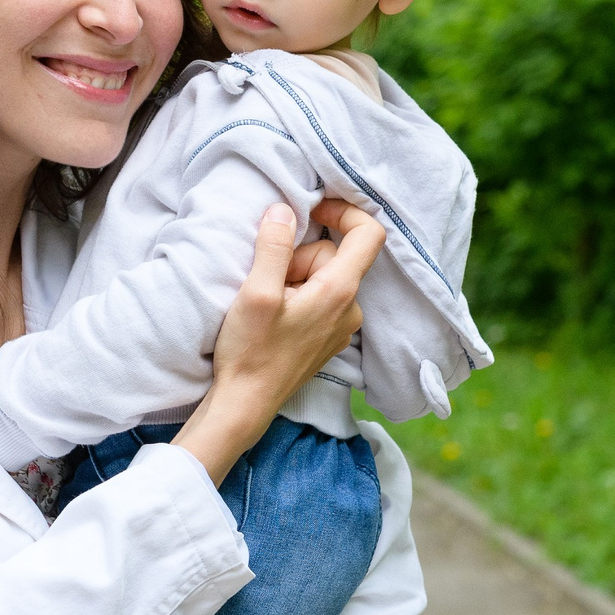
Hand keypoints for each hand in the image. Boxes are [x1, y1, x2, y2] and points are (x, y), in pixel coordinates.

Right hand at [175, 199, 383, 483]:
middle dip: (300, 255)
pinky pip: (320, 299)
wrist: (246, 404)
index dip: (344, 211)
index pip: (369, 234)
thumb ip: (275, 246)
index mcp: (339, 292)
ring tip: (268, 302)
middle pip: (334, 255)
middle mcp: (350, 309)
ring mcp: (341, 326)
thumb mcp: (257, 292)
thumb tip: (285, 210)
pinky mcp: (327, 337)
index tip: (313, 209)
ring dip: (295, 277)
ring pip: (324, 277)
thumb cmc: (251, 352)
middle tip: (269, 279)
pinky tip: (274, 316)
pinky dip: (298, 295)